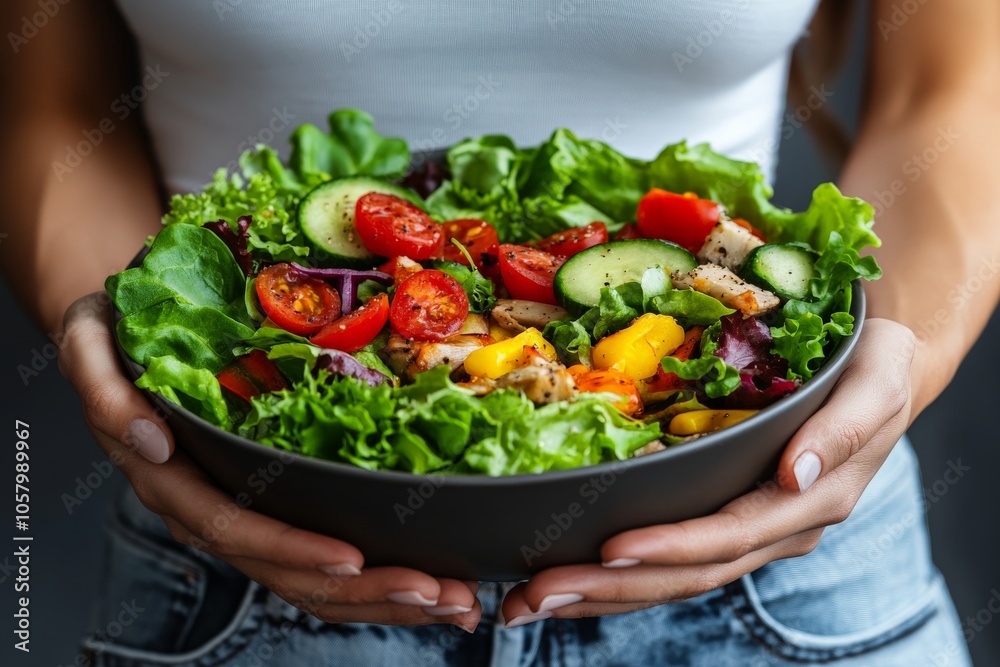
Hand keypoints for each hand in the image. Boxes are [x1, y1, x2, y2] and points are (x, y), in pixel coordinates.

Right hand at [59, 293, 480, 631]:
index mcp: (174, 482)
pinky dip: (378, 580)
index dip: (293, 549)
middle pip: (291, 574)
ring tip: (456, 603)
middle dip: (367, 590)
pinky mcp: (275, 509)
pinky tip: (432, 585)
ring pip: (315, 581)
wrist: (128, 336)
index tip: (353, 558)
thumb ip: (105, 391)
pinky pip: (323, 559)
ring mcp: (248, 518)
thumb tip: (149, 444)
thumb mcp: (89, 343)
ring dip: (386, 598)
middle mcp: (214, 512)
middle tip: (441, 594)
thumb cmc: (115, 335)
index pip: (237, 530)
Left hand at [502, 318, 915, 626]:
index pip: (731, 535)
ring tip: (531, 601)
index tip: (611, 548)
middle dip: (612, 587)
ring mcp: (748, 531)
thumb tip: (799, 475)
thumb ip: (842, 430)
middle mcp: (774, 529)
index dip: (672, 545)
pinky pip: (669, 560)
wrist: (875, 376)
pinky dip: (616, 576)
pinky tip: (568, 580)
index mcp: (808, 503)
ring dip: (601, 594)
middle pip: (688, 573)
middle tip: (538, 594)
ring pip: (671, 579)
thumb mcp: (875, 382)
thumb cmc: (872, 367)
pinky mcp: (725, 520)